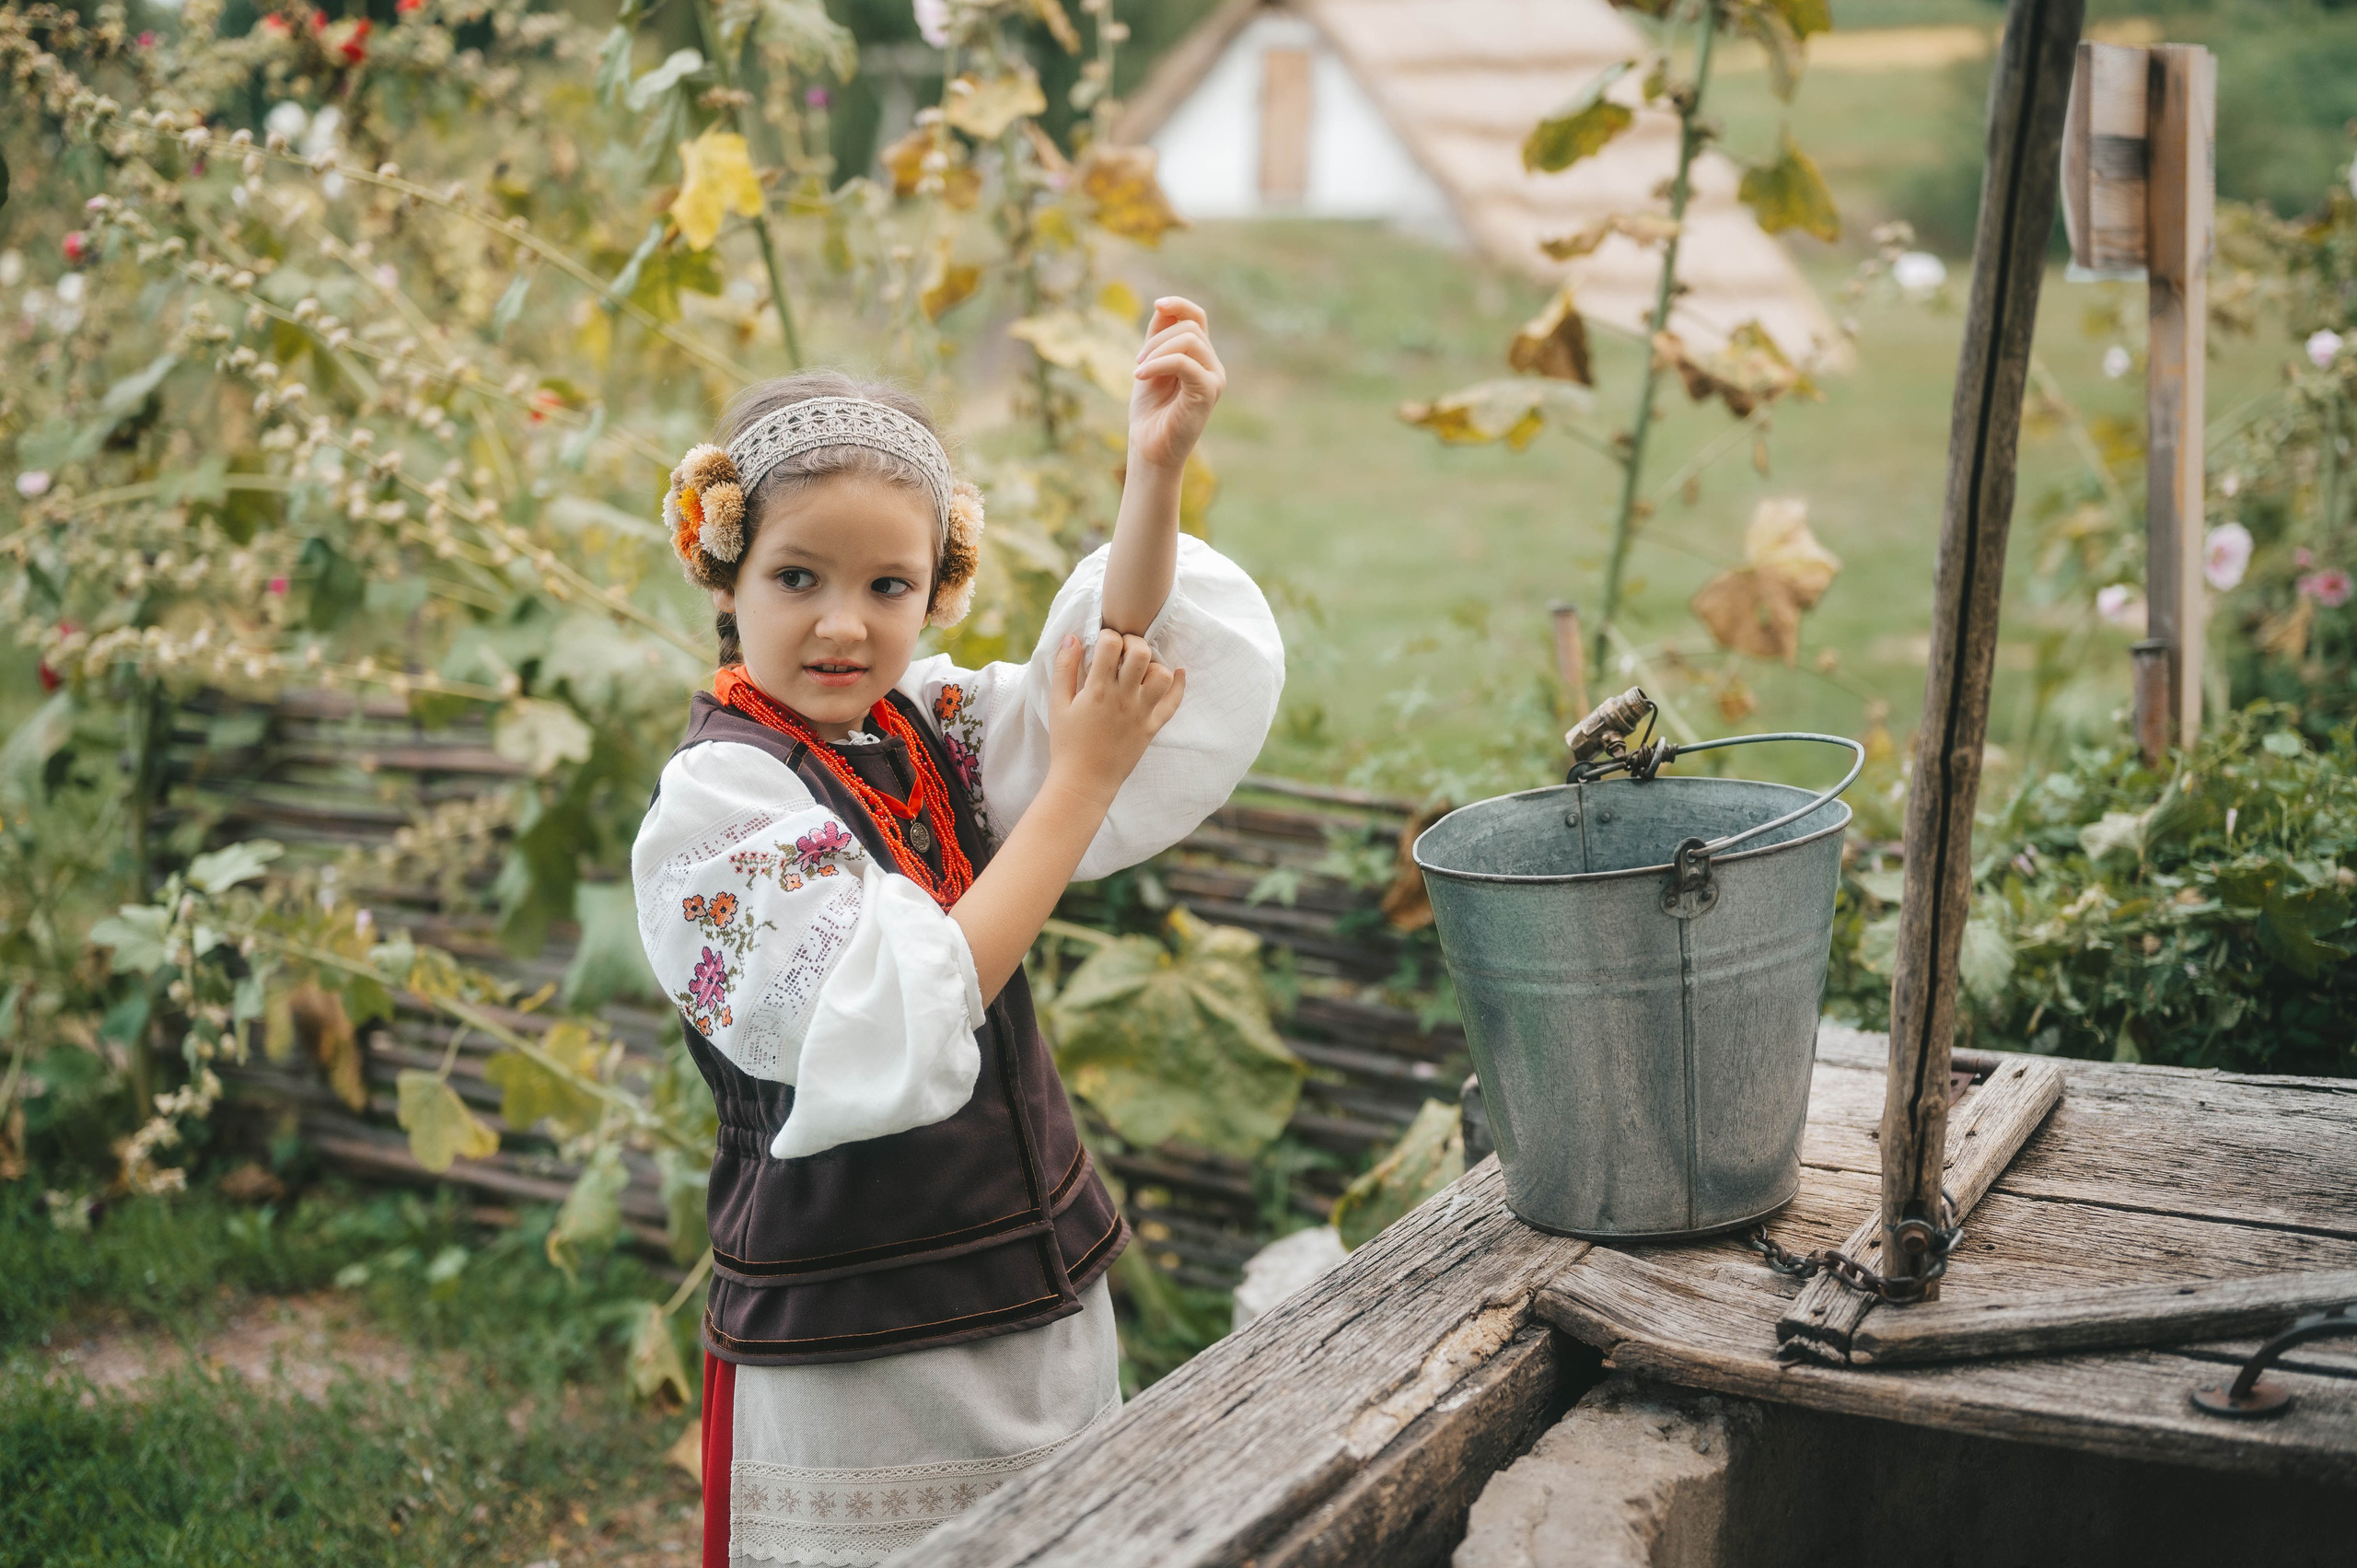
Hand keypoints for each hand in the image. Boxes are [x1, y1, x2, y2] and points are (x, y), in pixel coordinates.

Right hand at [1045, 629, 1185, 803]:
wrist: (1084, 781)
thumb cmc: (1067, 743)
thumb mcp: (1058, 704)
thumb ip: (1064, 668)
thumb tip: (1072, 637)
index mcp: (1097, 689)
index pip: (1111, 643)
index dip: (1107, 636)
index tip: (1103, 644)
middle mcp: (1123, 697)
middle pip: (1141, 652)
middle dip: (1133, 642)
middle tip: (1124, 651)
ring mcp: (1141, 712)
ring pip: (1162, 674)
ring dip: (1153, 665)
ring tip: (1139, 670)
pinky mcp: (1152, 727)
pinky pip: (1174, 702)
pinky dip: (1179, 684)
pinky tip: (1176, 673)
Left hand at [1128, 297, 1224, 473]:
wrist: (1150, 449)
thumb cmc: (1150, 411)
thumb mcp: (1150, 365)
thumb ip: (1158, 337)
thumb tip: (1163, 307)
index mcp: (1200, 358)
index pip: (1197, 318)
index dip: (1179, 305)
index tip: (1158, 304)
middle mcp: (1212, 366)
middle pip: (1190, 326)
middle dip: (1157, 338)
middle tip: (1137, 362)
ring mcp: (1214, 379)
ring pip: (1190, 339)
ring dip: (1157, 350)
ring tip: (1139, 370)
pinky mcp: (1208, 392)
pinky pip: (1186, 361)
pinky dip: (1159, 363)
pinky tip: (1139, 375)